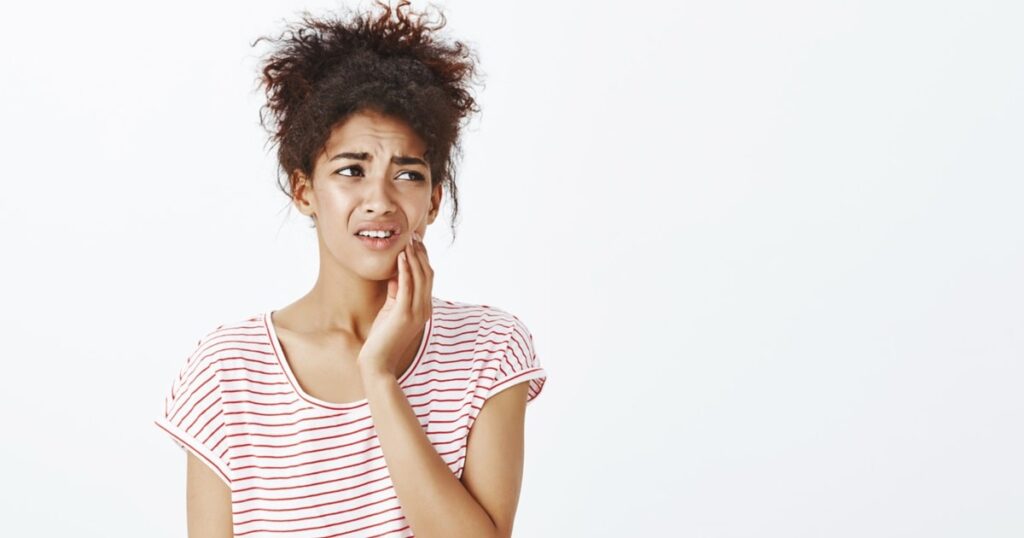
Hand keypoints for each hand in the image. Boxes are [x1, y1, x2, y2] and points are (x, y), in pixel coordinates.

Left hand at [357, 230, 433, 377]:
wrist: (378, 363)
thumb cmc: (382, 339)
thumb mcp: (391, 310)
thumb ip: (396, 293)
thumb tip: (396, 274)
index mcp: (424, 309)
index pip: (428, 278)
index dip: (424, 259)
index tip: (416, 242)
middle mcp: (424, 309)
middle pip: (428, 274)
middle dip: (421, 253)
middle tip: (414, 235)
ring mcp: (416, 312)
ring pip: (420, 277)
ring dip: (414, 257)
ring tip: (408, 240)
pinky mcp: (403, 314)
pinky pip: (407, 286)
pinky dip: (405, 269)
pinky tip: (401, 256)